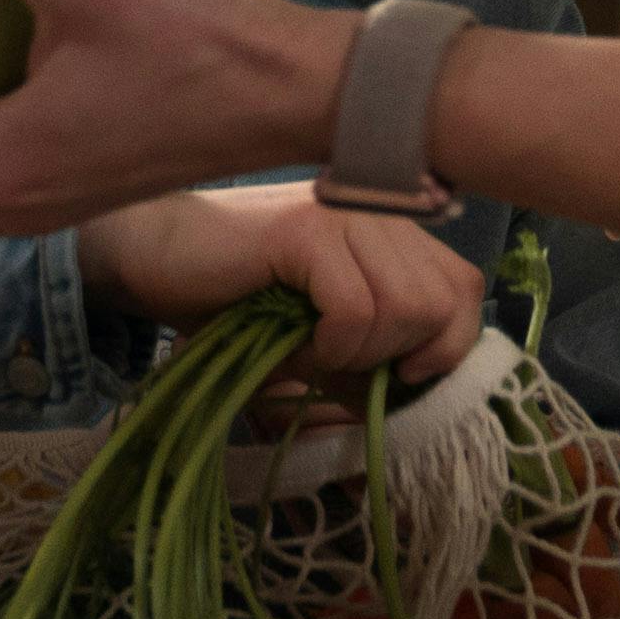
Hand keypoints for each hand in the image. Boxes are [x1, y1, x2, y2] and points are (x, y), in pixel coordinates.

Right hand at [79, 182, 487, 390]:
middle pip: (446, 302)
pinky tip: (297, 343)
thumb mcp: (316, 340)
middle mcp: (379, 215)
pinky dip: (332, 345)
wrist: (154, 257)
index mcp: (391, 232)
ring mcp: (346, 218)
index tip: (395, 376)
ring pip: (409, 307)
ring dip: (361, 353)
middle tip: (344, 365)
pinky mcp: (307, 233)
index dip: (445, 345)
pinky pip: (356, 308)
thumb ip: (370, 361)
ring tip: (313, 351)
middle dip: (400, 356)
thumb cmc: (231, 300)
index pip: (465, 289)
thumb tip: (415, 403)